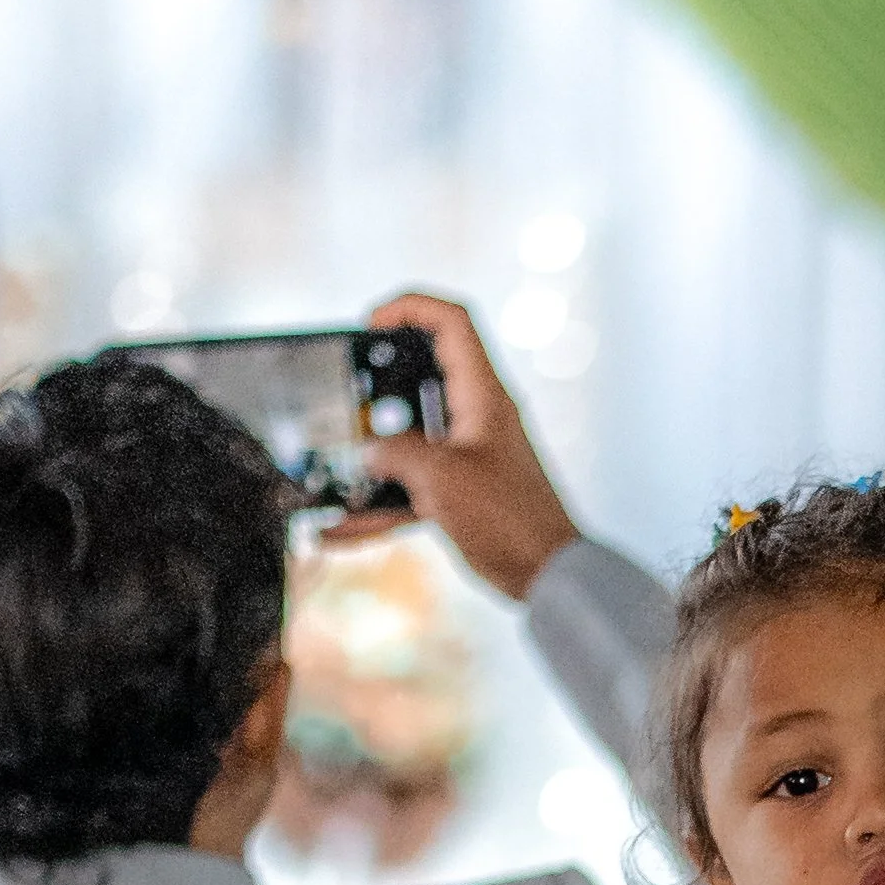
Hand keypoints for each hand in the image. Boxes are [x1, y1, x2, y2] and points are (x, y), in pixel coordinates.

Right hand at [328, 292, 580, 600]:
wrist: (548, 576)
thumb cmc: (511, 521)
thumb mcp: (441, 478)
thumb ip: (397, 453)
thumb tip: (371, 450)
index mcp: (484, 396)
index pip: (451, 322)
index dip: (410, 307)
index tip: (370, 323)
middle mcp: (479, 416)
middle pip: (424, 374)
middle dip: (378, 383)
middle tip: (346, 395)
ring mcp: (471, 453)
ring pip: (412, 434)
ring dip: (375, 450)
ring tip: (336, 464)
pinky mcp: (465, 489)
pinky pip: (414, 484)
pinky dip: (381, 501)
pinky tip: (343, 527)